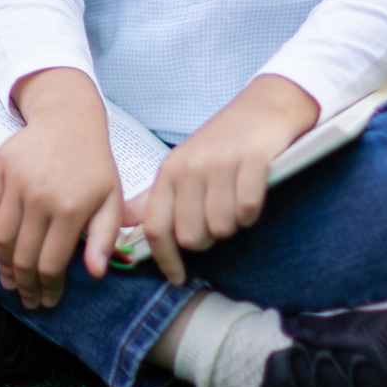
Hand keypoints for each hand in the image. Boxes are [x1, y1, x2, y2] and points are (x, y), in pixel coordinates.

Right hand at [0, 68, 125, 308]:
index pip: (51, 263)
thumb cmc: (94, 164)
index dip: (47, 289)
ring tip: (8, 281)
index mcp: (71, 208)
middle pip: (22, 255)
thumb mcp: (111, 200)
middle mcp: (40, 196)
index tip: (47, 302)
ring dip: (2, 265)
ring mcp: (16, 181)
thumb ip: (104, 238)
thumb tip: (95, 274)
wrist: (69, 119)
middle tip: (26, 299)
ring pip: (0, 238)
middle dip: (24, 285)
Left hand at [127, 74, 318, 285]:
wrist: (261, 108)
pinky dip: (252, 212)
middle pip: (191, 236)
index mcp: (169, 172)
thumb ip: (155, 199)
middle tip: (217, 220)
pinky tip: (251, 195)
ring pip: (221, 228)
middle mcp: (189, 168)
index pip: (156, 227)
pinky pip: (248, 210)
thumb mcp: (181, 166)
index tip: (178, 278)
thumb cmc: (220, 144)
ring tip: (234, 202)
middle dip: (207, 239)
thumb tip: (125, 226)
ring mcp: (219, 163)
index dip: (165, 259)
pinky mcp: (251, 161)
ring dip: (232, 225)